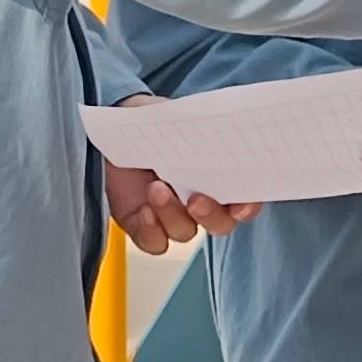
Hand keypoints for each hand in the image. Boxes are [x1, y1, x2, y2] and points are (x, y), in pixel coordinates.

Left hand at [102, 99, 260, 253]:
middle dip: (212, 216)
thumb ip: (202, 131)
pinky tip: (144, 210)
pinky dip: (151, 230)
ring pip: (185, 232)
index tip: (240, 204)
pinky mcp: (144, 226)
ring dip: (172, 214)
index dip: (248, 206)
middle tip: (197, 200)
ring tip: (156, 187)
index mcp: (217, 175)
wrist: (113, 128)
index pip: (245, 198)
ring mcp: (172, 215)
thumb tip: (219, 133)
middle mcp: (200, 200)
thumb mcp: (181, 119)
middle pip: (221, 224)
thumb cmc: (152, 121)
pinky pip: (155, 243)